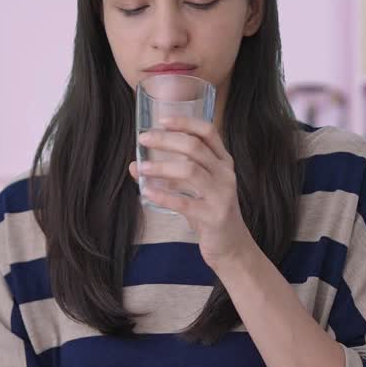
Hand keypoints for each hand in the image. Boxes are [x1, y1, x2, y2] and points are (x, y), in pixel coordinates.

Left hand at [130, 115, 256, 267]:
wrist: (231, 246)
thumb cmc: (209, 212)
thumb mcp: (191, 190)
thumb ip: (168, 176)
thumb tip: (135, 165)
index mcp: (223, 162)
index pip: (208, 132)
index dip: (185, 122)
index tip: (161, 120)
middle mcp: (225, 174)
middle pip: (195, 147)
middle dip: (166, 140)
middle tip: (143, 138)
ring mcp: (222, 195)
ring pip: (190, 170)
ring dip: (162, 166)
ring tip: (142, 168)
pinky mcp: (214, 216)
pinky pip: (185, 203)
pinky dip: (164, 195)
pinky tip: (147, 192)